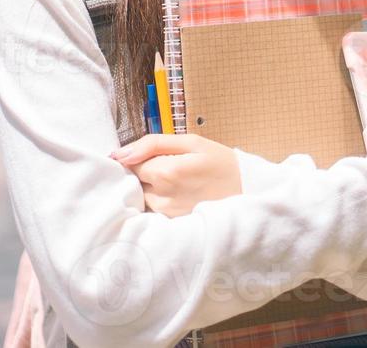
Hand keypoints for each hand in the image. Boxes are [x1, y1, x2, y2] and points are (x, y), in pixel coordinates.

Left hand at [109, 134, 241, 216]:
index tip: (157, 155)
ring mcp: (166, 214)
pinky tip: (178, 194)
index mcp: (165, 172)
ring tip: (177, 181)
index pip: (131, 163)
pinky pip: (153, 209)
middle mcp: (162, 196)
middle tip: (170, 166)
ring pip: (142, 195)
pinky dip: (159, 200)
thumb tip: (120, 154)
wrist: (247, 190)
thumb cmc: (219, 162)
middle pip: (134, 181)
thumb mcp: (191, 142)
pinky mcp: (171, 224)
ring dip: (151, 187)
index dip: (141, 156)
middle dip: (145, 172)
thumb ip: (152, 143)